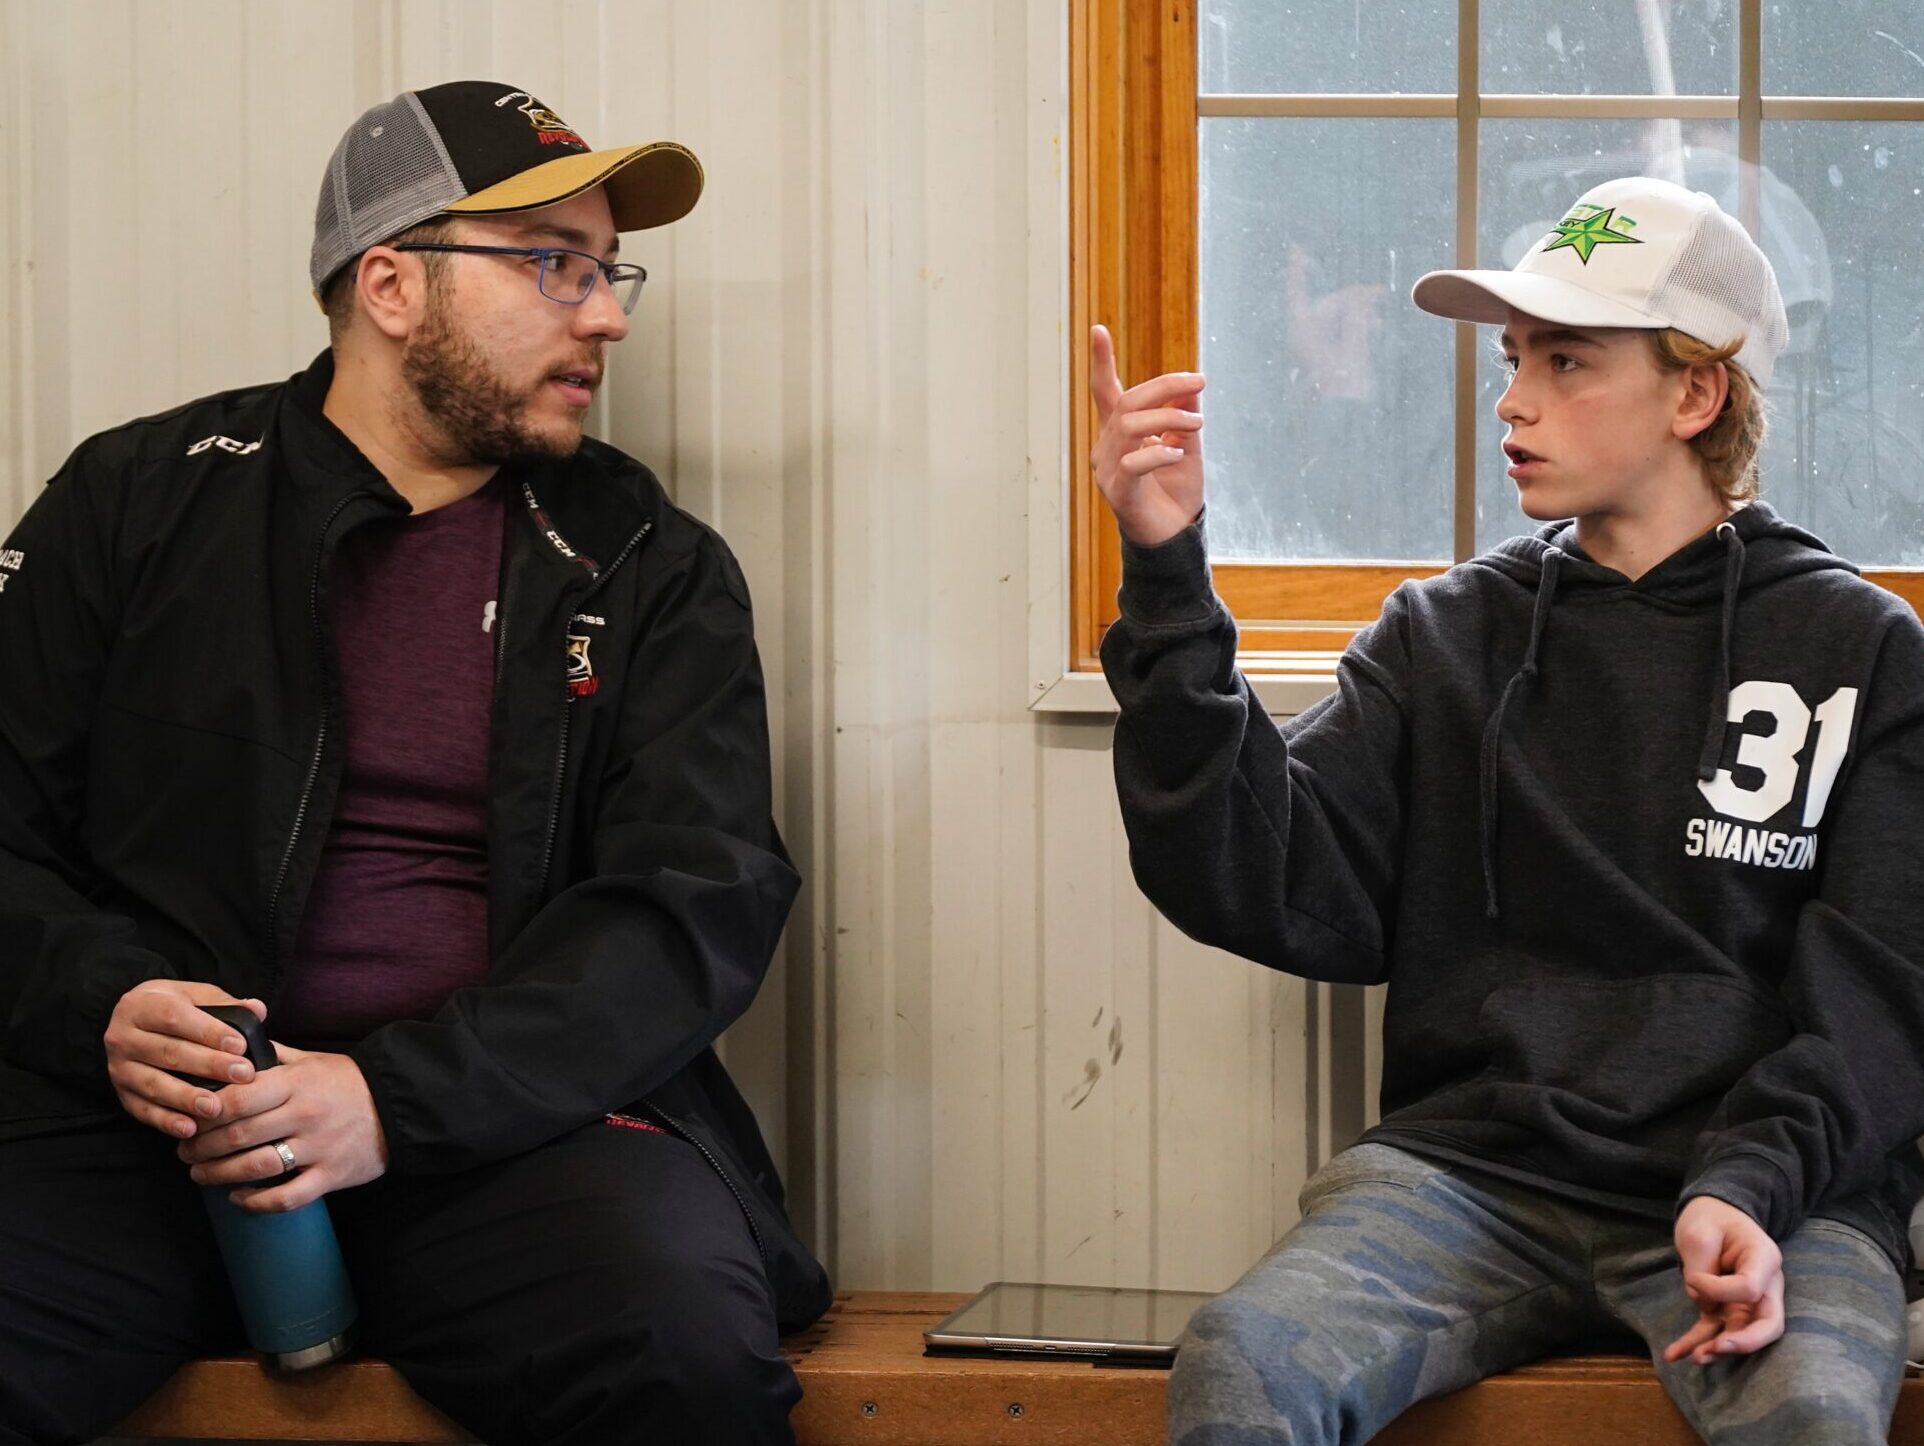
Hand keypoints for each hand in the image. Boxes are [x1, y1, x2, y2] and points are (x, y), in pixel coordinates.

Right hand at [103, 980, 265, 1138]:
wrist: (132, 1023)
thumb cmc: (171, 1008)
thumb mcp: (194, 996)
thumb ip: (225, 1003)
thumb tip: (258, 1009)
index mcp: (140, 1005)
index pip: (175, 1017)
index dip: (209, 1031)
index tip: (240, 1045)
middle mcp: (122, 1037)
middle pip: (168, 1053)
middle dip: (208, 1066)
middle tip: (242, 1075)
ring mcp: (119, 1068)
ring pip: (154, 1084)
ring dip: (186, 1098)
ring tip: (216, 1107)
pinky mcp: (121, 1094)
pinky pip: (143, 1110)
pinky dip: (166, 1121)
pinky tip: (190, 1129)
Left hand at [177, 1044, 388, 1212]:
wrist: (399, 1106)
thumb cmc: (348, 1082)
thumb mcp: (311, 1060)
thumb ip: (271, 1056)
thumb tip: (230, 1048)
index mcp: (296, 1083)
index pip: (237, 1097)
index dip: (204, 1111)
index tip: (187, 1118)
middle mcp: (305, 1115)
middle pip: (239, 1135)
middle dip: (202, 1147)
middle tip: (184, 1151)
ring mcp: (318, 1148)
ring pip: (257, 1168)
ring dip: (219, 1174)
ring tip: (200, 1173)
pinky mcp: (331, 1175)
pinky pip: (287, 1198)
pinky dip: (256, 1202)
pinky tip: (238, 1198)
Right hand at [1089, 324, 1205, 546]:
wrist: (1175, 537)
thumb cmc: (1177, 491)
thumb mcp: (1187, 444)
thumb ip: (1184, 415)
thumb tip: (1189, 385)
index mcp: (1120, 433)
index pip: (1106, 391)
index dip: (1101, 361)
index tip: (1098, 329)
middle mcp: (1107, 447)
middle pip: (1128, 402)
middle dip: (1165, 386)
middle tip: (1200, 383)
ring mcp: (1108, 470)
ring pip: (1130, 426)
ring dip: (1169, 418)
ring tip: (1196, 425)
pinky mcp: (1119, 492)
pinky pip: (1133, 463)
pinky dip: (1159, 453)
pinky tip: (1178, 455)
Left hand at [1283, 246, 1385, 401]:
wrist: (1340, 413)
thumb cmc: (1341, 383)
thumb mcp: (1351, 345)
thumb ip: (1356, 318)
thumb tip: (1361, 298)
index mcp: (1301, 329)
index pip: (1297, 291)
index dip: (1297, 269)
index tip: (1296, 246)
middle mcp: (1304, 333)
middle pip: (1330, 303)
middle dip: (1355, 298)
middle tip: (1380, 293)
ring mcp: (1313, 344)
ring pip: (1337, 316)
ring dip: (1359, 314)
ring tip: (1378, 322)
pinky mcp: (1324, 353)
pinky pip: (1340, 330)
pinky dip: (1356, 326)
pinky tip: (1373, 328)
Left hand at [1663, 1195, 1785, 1365]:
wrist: (1713, 1213)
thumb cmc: (1711, 1219)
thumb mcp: (1699, 1233)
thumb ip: (1702, 1270)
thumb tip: (1703, 1305)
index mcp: (1764, 1260)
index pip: (1750, 1288)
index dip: (1719, 1289)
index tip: (1692, 1277)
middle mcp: (1763, 1286)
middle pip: (1768, 1325)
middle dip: (1745, 1340)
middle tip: (1720, 1346)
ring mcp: (1746, 1301)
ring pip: (1739, 1333)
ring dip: (1717, 1349)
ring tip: (1695, 1358)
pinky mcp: (1725, 1308)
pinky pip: (1713, 1330)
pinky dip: (1694, 1343)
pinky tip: (1673, 1355)